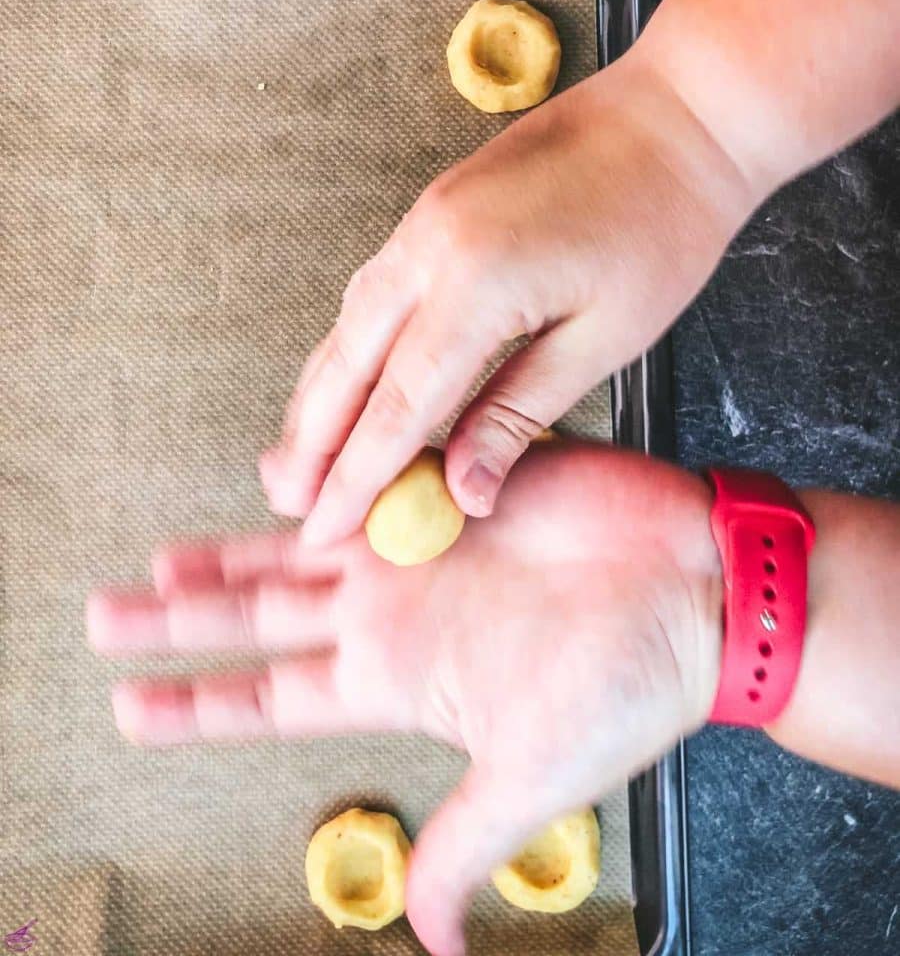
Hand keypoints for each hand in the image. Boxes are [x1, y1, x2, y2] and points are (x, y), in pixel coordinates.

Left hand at [88, 444, 721, 955]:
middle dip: (182, 618)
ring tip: (162, 560)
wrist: (698, 589)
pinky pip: (366, 472)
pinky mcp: (449, 481)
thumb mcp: (534, 774)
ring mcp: (415, 544)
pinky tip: (262, 474)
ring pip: (293, 544)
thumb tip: (427, 940)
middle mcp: (393, 610)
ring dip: (228, 551)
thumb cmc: (629, 685)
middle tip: (109, 616)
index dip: (197, 704)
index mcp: (399, 678)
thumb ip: (466, 842)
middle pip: (260, 615)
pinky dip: (314, 474)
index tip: (129, 711)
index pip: (271, 699)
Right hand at [259, 45, 758, 547]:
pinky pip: (372, 289)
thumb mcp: (603, 337)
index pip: (396, 405)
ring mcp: (425, 220)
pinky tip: (350, 377)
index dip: (356, 475)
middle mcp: (430, 248)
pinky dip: (351, 345)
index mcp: (476, 284)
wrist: (679, 113)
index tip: (325, 527)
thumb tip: (466, 490)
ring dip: (320, 392)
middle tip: (283, 498)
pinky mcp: (435, 208)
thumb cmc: (662, 223)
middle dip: (310, 439)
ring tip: (301, 452)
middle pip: (346, 362)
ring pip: (348, 322)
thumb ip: (519, 413)